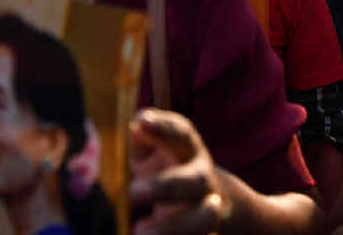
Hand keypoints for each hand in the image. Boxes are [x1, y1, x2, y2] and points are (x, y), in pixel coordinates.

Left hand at [130, 109, 228, 234]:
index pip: (181, 133)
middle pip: (194, 181)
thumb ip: (142, 142)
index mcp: (188, 150)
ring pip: (204, 219)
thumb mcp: (152, 152)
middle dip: (165, 186)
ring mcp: (209, 210)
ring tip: (138, 232)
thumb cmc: (166, 169)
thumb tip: (134, 128)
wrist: (210, 202)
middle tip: (132, 193)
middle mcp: (203, 178)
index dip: (163, 127)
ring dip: (173, 228)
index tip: (141, 120)